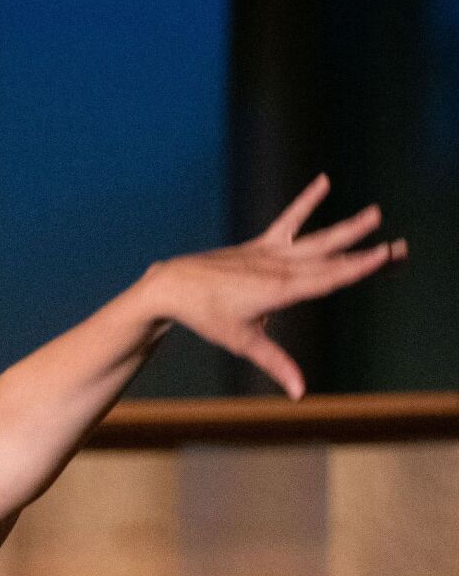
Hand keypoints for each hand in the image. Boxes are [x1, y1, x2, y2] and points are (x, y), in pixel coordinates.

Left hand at [152, 178, 406, 400]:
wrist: (176, 286)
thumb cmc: (208, 317)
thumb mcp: (243, 342)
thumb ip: (276, 364)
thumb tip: (300, 394)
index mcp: (280, 290)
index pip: (328, 279)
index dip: (358, 267)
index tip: (385, 257)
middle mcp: (280, 266)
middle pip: (331, 259)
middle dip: (364, 253)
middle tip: (398, 248)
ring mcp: (271, 252)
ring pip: (317, 239)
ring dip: (347, 228)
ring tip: (375, 214)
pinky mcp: (261, 244)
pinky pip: (289, 221)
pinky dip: (306, 202)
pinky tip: (324, 181)